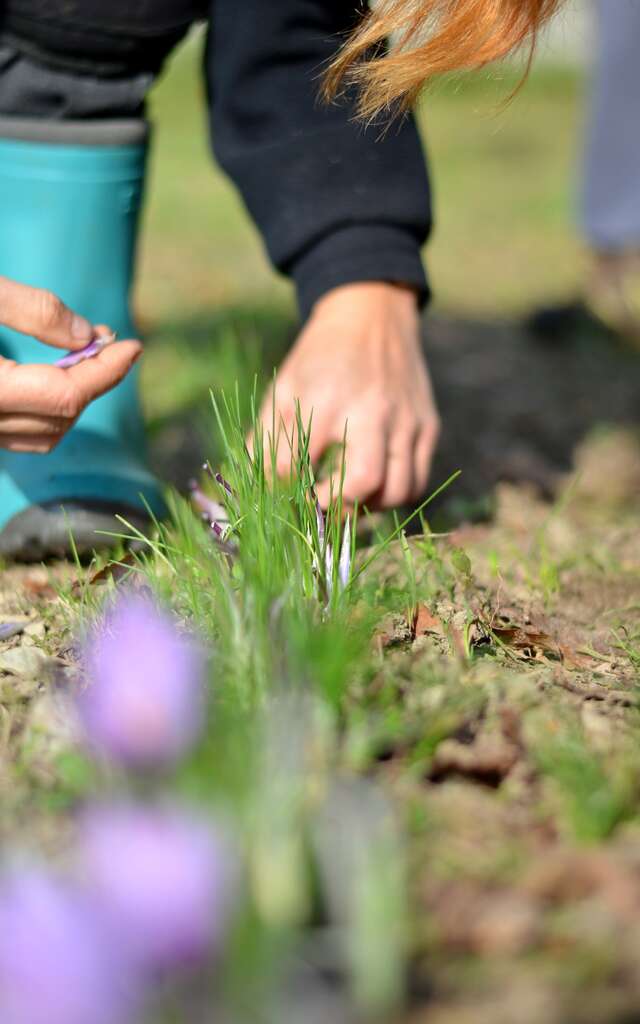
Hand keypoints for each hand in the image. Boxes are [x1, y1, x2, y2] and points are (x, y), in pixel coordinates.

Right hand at [0, 276, 141, 452]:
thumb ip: (33, 311)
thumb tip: (89, 336)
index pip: (64, 395)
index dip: (105, 371)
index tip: (133, 346)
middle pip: (59, 417)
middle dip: (92, 381)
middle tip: (105, 339)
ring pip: (44, 434)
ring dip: (72, 398)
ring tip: (83, 354)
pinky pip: (21, 434)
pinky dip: (47, 409)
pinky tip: (54, 374)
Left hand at [256, 282, 439, 507]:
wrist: (371, 314)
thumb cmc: (320, 358)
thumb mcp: (284, 386)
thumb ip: (267, 436)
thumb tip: (254, 486)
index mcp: (325, 399)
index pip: (297, 465)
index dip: (284, 490)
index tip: (282, 496)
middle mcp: (371, 410)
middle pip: (362, 481)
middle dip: (335, 508)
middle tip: (319, 509)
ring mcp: (405, 420)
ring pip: (398, 489)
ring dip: (370, 509)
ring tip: (349, 502)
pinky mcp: (428, 425)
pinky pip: (417, 479)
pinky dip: (395, 495)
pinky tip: (374, 490)